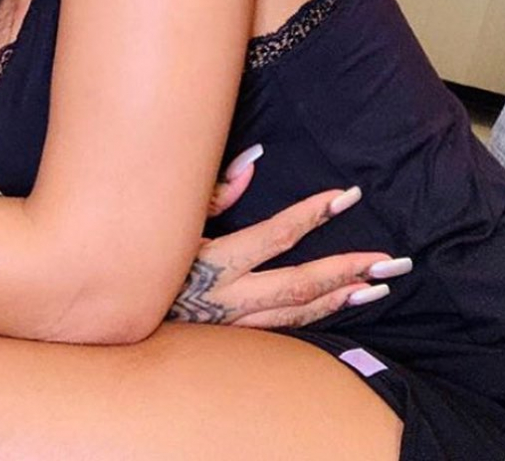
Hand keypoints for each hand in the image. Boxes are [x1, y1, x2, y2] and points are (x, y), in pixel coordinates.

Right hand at [167, 146, 410, 327]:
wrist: (115, 320)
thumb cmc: (143, 255)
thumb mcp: (170, 220)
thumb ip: (213, 192)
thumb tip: (255, 163)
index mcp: (213, 262)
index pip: (275, 235)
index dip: (312, 214)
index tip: (346, 197)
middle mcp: (228, 300)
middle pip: (299, 285)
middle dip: (347, 269)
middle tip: (389, 260)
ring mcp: (234, 326)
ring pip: (298, 315)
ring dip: (341, 299)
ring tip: (379, 285)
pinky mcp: (236, 341)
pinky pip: (286, 330)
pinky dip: (319, 317)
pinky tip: (342, 306)